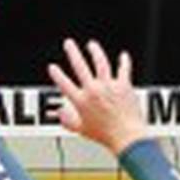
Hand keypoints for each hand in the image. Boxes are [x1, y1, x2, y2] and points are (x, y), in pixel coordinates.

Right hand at [48, 38, 147, 154]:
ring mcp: (109, 86)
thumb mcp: (81, 130)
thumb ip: (68, 120)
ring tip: (91, 45)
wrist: (126, 136)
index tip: (53, 67)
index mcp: (81, 101)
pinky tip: (123, 56)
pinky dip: (124, 61)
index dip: (57, 74)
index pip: (64, 84)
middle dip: (73, 53)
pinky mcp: (123, 85)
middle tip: (69, 44)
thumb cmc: (105, 135)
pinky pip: (124, 69)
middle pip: (80, 66)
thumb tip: (60, 114)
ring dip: (95, 52)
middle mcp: (93, 90)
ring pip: (101, 63)